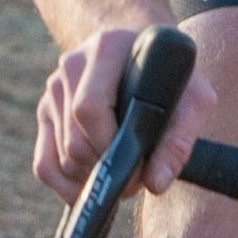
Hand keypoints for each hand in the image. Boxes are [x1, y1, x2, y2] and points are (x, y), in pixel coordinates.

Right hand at [34, 24, 217, 204]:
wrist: (147, 53)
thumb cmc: (172, 77)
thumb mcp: (193, 98)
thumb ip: (180, 138)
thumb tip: (156, 182)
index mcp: (105, 49)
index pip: (89, 108)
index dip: (111, 147)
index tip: (139, 170)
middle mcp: (71, 65)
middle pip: (73, 139)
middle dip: (104, 169)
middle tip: (134, 182)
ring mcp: (54, 89)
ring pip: (60, 156)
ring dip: (90, 178)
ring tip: (120, 175)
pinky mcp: (46, 112)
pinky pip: (44, 164)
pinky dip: (65, 186)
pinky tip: (92, 188)